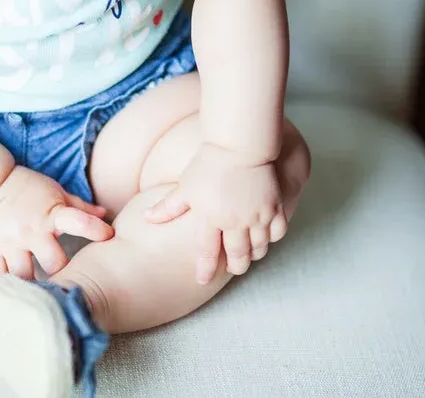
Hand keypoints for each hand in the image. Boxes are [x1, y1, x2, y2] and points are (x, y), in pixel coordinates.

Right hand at [0, 166, 113, 278]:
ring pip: (25, 276)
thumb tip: (105, 214)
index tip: (109, 236)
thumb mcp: (57, 192)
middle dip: (63, 272)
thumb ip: (81, 208)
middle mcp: (31, 231)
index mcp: (52, 215)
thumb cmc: (30, 188)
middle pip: (54, 264)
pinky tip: (18, 289)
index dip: (96, 230)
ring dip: (35, 284)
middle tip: (68, 279)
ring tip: (42, 292)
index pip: (79, 222)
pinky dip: (9, 284)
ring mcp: (9, 243)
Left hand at [145, 143, 286, 283]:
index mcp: (210, 218)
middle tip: (234, 269)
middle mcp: (234, 221)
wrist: (239, 145)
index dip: (205, 269)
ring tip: (250, 256)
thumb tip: (146, 219)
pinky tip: (266, 238)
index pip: (206, 252)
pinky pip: (278, 233)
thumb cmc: (208, 164)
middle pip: (237, 256)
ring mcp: (256, 215)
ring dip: (254, 255)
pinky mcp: (274, 206)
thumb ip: (168, 207)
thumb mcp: (185, 187)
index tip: (202, 280)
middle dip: (236, 266)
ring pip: (259, 248)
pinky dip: (272, 239)